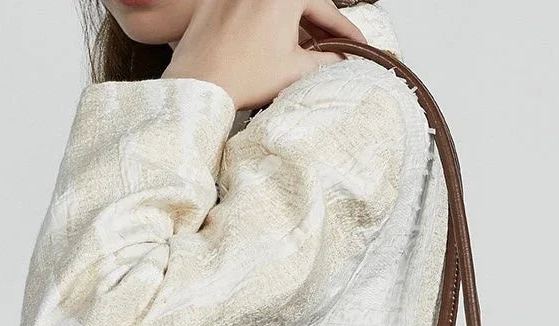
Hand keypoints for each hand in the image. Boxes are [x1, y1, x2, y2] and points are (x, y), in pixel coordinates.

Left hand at [162, 0, 366, 109]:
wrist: (199, 84)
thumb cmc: (240, 76)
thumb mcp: (296, 71)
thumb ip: (328, 63)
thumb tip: (344, 62)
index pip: (327, 10)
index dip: (346, 31)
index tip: (358, 44)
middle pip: (303, 3)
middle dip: (321, 26)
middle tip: (335, 47)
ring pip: (278, 4)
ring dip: (296, 23)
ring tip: (305, 48)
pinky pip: (252, 5)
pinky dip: (268, 19)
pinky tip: (273, 40)